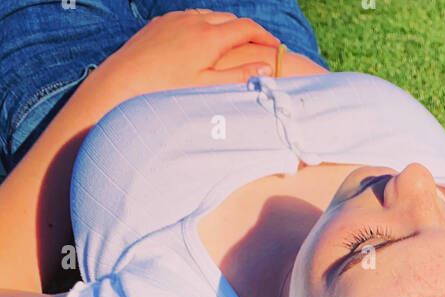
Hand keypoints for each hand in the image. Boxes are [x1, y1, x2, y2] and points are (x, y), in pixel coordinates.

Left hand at [92, 10, 280, 100]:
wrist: (125, 80)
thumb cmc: (168, 90)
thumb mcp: (208, 88)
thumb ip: (239, 76)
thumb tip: (266, 67)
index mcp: (210, 37)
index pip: (247, 28)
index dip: (265, 36)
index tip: (276, 48)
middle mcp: (195, 21)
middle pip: (230, 19)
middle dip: (247, 32)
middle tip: (258, 49)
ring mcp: (176, 19)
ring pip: (209, 16)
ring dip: (225, 28)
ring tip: (232, 47)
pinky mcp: (161, 22)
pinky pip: (189, 18)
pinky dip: (203, 26)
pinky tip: (201, 44)